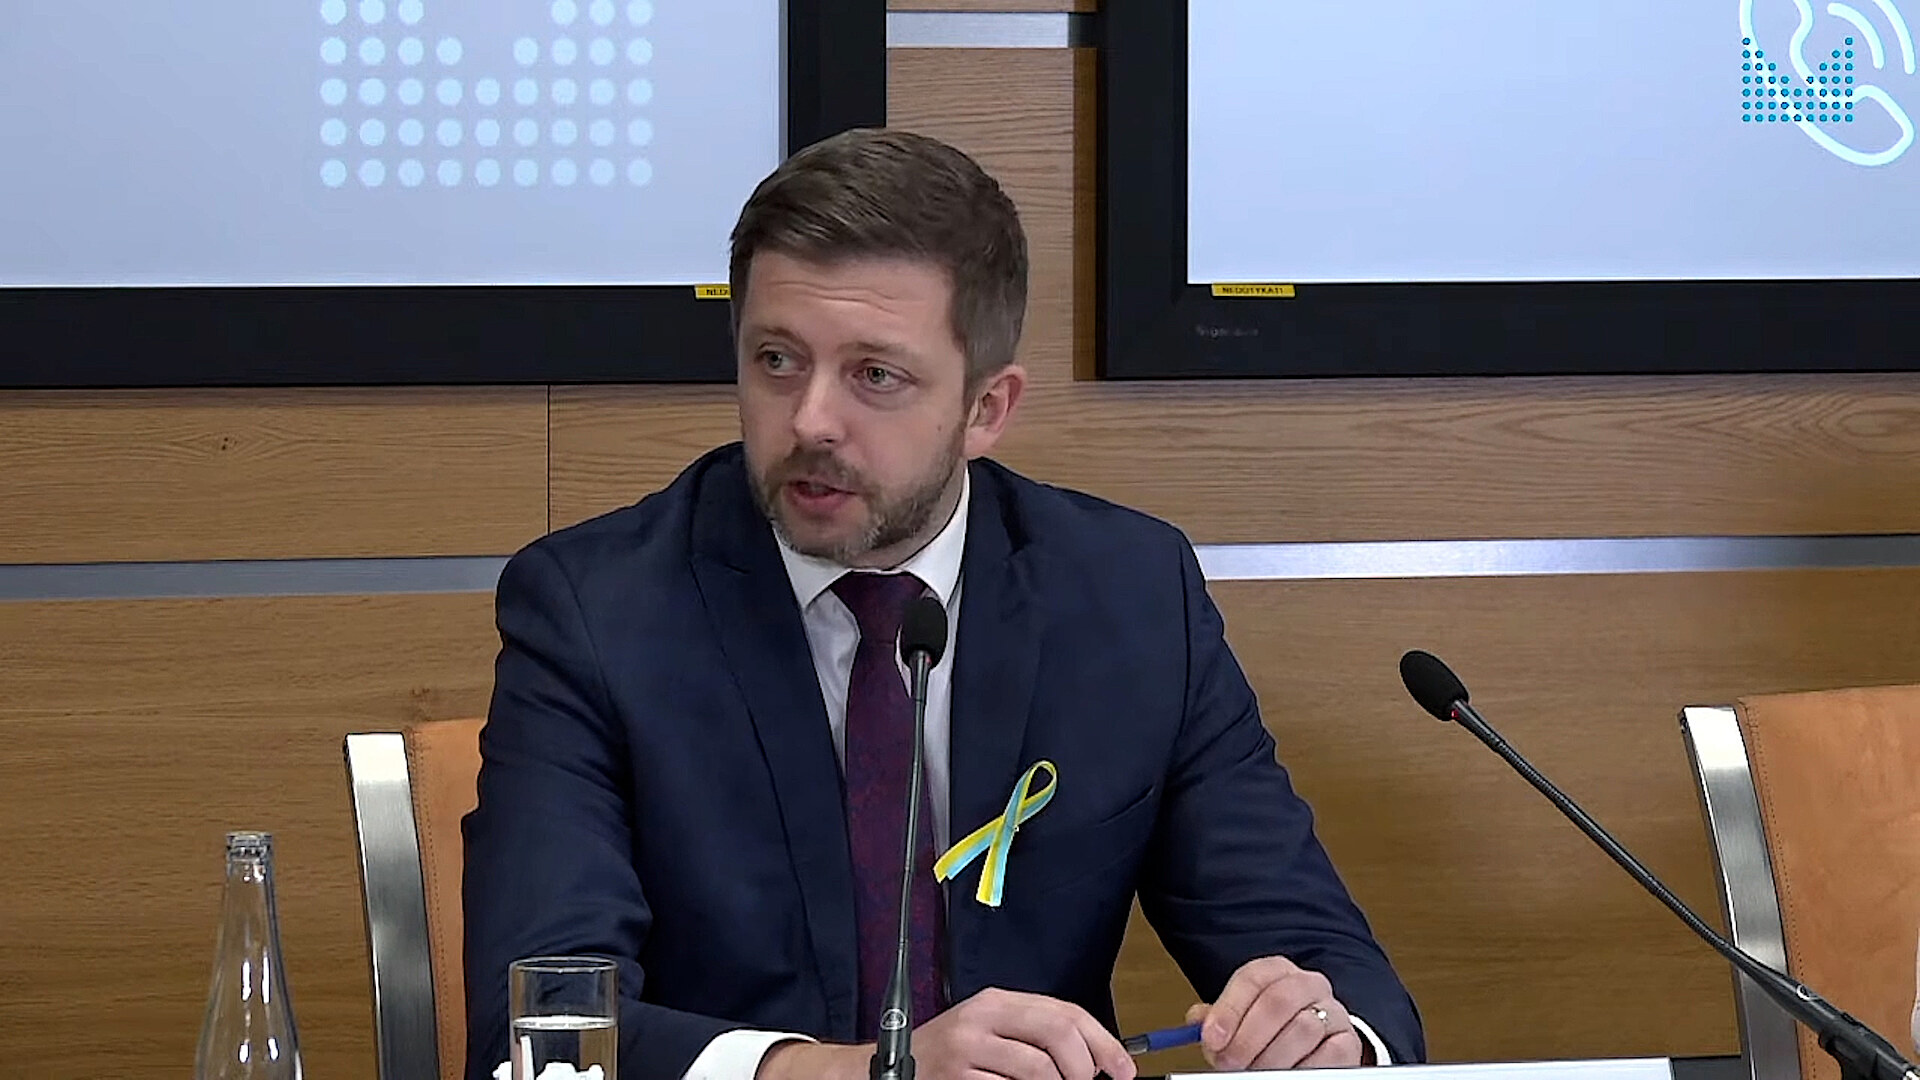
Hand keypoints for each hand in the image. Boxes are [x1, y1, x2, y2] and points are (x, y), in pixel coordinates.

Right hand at [916, 987, 1136, 1079]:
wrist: (896, 1067)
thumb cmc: (951, 1054)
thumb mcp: (992, 1030)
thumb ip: (1035, 1035)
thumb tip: (1094, 1059)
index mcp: (999, 1001)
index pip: (1065, 1013)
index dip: (1102, 1043)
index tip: (1123, 1070)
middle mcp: (984, 1018)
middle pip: (1057, 1034)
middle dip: (1085, 1068)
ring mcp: (969, 1049)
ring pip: (1039, 1069)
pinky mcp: (959, 1078)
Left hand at [1185, 956, 1362, 1070]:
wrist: (1315, 1045)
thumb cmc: (1271, 1029)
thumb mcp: (1242, 1018)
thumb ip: (1219, 1018)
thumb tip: (1197, 1020)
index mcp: (1277, 971)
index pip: (1252, 978)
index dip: (1228, 1009)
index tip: (1211, 1037)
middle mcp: (1308, 985)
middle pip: (1278, 1000)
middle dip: (1248, 1037)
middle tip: (1229, 1062)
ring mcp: (1331, 1012)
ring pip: (1303, 1029)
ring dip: (1272, 1057)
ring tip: (1253, 1073)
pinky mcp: (1348, 1042)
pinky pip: (1328, 1055)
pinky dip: (1302, 1068)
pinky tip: (1285, 1074)